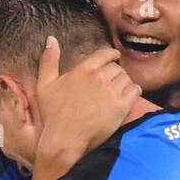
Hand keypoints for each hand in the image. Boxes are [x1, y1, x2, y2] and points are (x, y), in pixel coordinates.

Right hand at [31, 37, 139, 179]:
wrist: (65, 139)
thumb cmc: (53, 115)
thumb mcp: (44, 85)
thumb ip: (48, 60)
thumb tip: (51, 39)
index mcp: (83, 69)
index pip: (105, 54)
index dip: (111, 56)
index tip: (114, 58)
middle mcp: (99, 77)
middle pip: (117, 67)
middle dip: (116, 73)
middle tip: (114, 81)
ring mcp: (111, 92)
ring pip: (126, 78)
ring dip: (125, 82)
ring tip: (120, 90)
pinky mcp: (121, 106)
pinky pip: (135, 91)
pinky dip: (134, 92)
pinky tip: (129, 97)